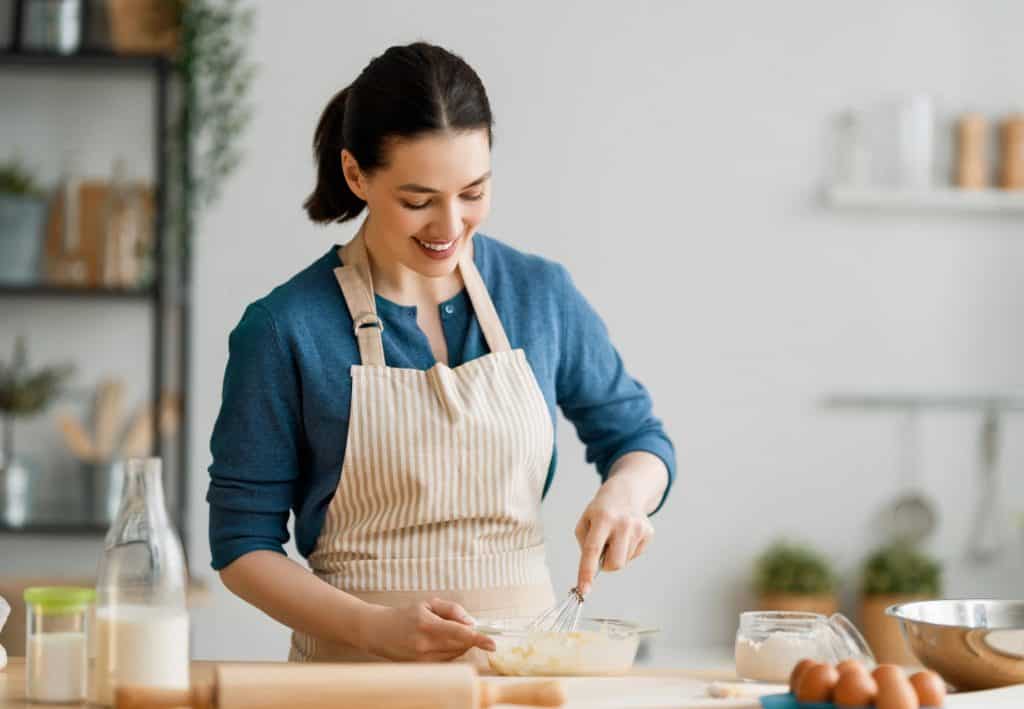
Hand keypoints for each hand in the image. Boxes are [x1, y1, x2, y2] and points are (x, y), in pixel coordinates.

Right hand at [360, 598, 495, 660]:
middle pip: (460, 645)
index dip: (478, 638)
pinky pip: (446, 661)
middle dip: (469, 637)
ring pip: (455, 654)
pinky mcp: (422, 667)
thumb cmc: (404, 615)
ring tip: (443, 633)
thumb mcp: (427, 604)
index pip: (459, 633)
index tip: (492, 643)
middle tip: (463, 628)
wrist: (379, 631)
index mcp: (427, 624)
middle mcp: (425, 644)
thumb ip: (452, 609)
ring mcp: (423, 658)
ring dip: (459, 644)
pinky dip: (450, 652)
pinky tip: (439, 643)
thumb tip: (471, 622)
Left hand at [574, 474, 655, 595]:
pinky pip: (634, 555)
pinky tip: (625, 535)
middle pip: (615, 564)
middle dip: (606, 565)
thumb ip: (586, 545)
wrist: (626, 491)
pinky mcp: (649, 532)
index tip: (584, 590)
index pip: (592, 550)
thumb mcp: (585, 520)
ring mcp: (639, 528)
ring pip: (624, 561)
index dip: (587, 572)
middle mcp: (623, 523)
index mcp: (602, 518)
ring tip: (615, 537)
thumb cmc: (601, 510)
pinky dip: (627, 550)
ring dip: (616, 555)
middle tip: (603, 550)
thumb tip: (596, 568)